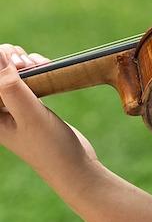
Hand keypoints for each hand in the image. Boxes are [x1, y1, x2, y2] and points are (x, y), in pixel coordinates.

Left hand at [0, 46, 98, 180]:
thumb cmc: (49, 147)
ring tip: (41, 66)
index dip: (0, 61)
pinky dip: (36, 68)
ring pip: (11, 71)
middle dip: (10, 59)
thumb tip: (0, 55)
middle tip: (28, 65)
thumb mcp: (30, 115)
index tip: (20, 64)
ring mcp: (13, 106)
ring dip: (25, 61)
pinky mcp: (29, 104)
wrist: (73, 166)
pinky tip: (47, 69)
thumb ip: (10, 87)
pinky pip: (26, 78)